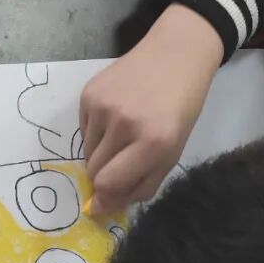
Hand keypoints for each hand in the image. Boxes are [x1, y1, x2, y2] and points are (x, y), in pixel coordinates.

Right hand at [79, 6, 223, 215]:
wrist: (174, 55)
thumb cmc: (180, 108)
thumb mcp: (172, 152)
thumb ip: (141, 185)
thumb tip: (102, 207)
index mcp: (154, 142)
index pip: (110, 183)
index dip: (105, 197)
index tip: (103, 203)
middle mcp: (125, 123)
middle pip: (94, 170)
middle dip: (104, 175)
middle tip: (122, 161)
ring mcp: (103, 106)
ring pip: (87, 152)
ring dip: (101, 153)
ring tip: (122, 134)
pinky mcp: (88, 93)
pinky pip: (83, 130)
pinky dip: (96, 132)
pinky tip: (115, 115)